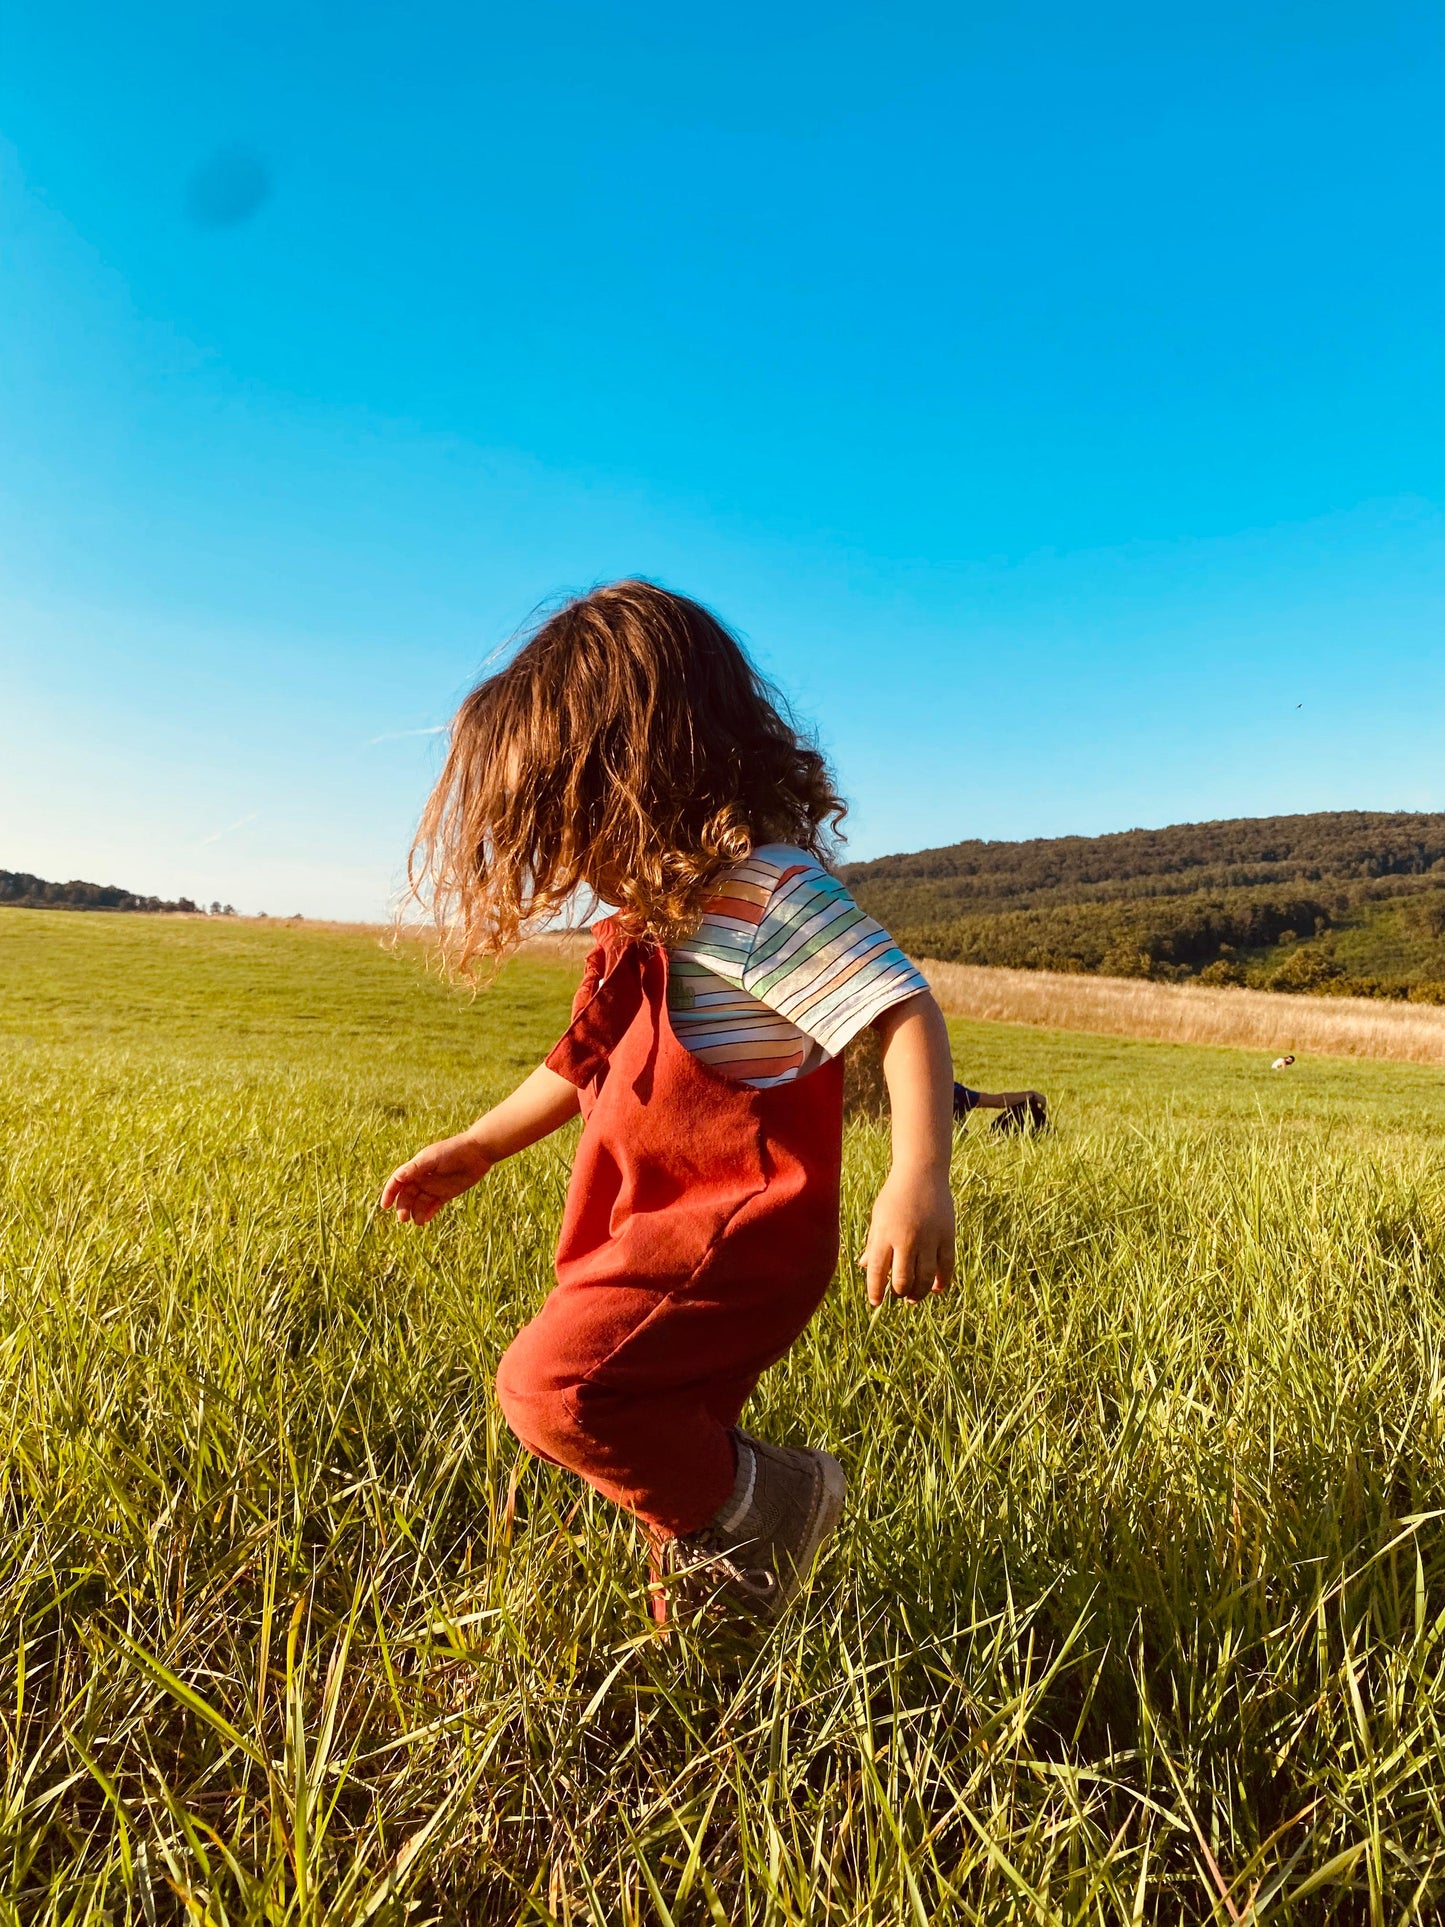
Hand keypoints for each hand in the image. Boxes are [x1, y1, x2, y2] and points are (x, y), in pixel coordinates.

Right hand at [379, 1132, 493, 1226]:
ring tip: (417, 1222)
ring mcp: (434, 1186)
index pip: (397, 1182)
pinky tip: (425, 1220)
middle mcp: (422, 1178)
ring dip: (415, 1212)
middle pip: (407, 1195)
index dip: (389, 1193)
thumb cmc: (453, 1151)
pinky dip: (428, 1213)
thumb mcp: (432, 1158)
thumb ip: (415, 1168)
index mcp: (416, 1168)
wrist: (477, 1152)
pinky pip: (433, 1206)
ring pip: (419, 1203)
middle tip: (403, 1219)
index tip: (385, 1206)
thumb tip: (398, 1178)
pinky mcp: (446, 1193)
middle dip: (403, 1207)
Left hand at [860, 1162, 954, 1306]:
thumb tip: (863, 1266)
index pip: (877, 1272)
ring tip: (913, 1296)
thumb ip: (873, 1242)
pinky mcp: (947, 1236)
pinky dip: (941, 1282)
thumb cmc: (895, 1194)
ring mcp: (928, 1238)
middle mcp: (906, 1238)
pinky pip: (945, 1267)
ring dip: (918, 1292)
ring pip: (924, 1278)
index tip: (875, 1302)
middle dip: (898, 1293)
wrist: (921, 1172)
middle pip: (902, 1280)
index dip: (875, 1291)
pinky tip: (935, 1289)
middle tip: (898, 1295)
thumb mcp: (878, 1216)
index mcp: (884, 1234)